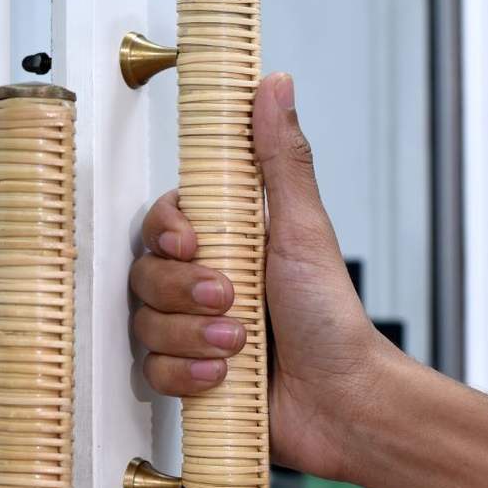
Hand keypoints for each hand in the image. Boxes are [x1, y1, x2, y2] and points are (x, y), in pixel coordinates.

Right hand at [129, 72, 396, 480]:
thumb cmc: (331, 319)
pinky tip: (223, 377)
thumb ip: (280, 160)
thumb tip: (274, 86)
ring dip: (192, 336)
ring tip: (239, 345)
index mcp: (227, 244)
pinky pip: (153, 370)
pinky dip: (187, 374)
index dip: (167, 231)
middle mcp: (203, 286)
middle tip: (231, 298)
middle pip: (146, 273)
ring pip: (146, 324)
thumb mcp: (303, 230)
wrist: (341, 401)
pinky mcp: (188, 376)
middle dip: (187, 292)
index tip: (191, 242)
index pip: (162, 223)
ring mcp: (193, 332)